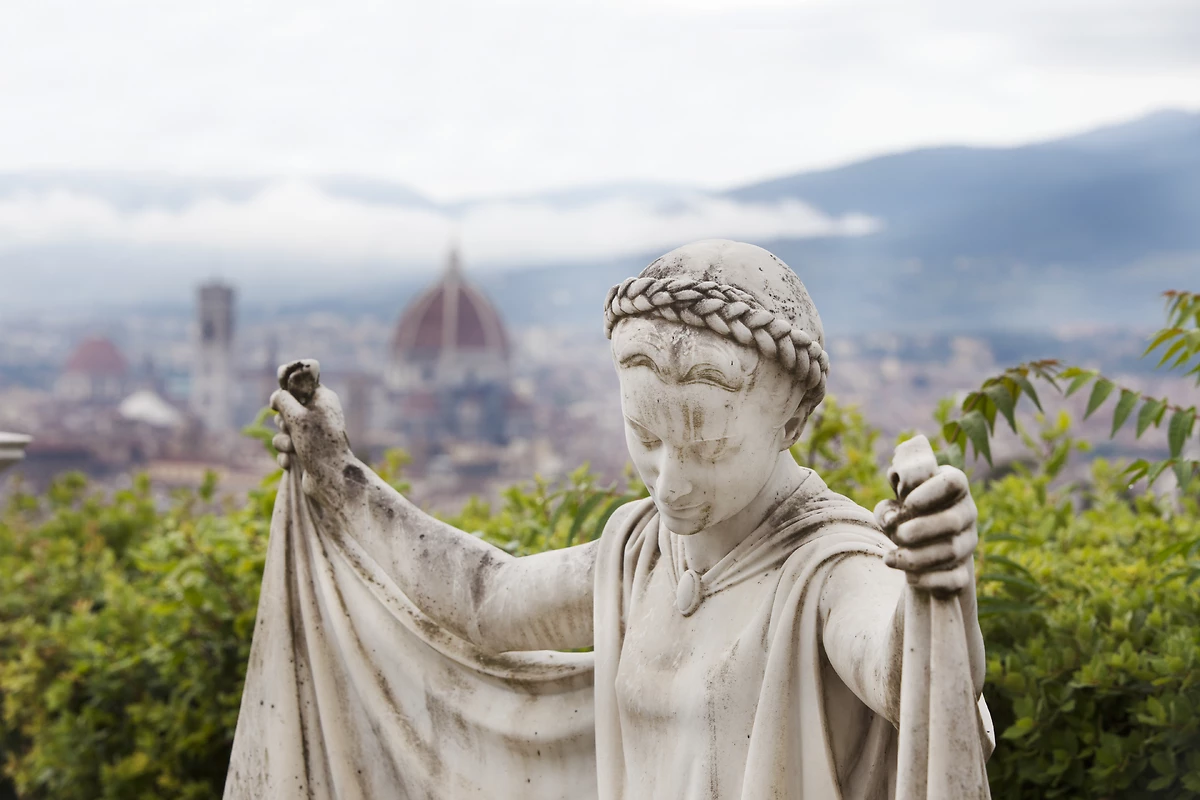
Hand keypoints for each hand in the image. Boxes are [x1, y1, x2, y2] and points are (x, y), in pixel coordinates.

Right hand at [269, 360, 352, 493]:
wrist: (332, 479)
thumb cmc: (318, 443)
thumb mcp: (297, 416)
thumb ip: (283, 400)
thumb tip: (276, 397)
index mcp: (323, 399)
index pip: (301, 383)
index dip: (287, 388)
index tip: (278, 398)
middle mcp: (319, 415)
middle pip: (287, 408)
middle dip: (282, 421)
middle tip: (290, 428)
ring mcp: (312, 434)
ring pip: (283, 430)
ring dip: (282, 441)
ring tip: (293, 449)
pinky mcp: (306, 452)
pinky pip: (285, 449)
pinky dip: (285, 455)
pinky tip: (291, 463)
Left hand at [874, 464, 977, 594]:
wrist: (918, 548)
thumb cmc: (905, 514)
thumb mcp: (894, 500)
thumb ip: (889, 502)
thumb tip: (891, 519)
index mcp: (952, 486)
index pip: (954, 481)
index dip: (929, 491)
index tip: (906, 502)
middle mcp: (966, 513)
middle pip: (953, 521)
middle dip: (919, 529)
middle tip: (895, 534)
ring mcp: (967, 543)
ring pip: (951, 551)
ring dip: (915, 556)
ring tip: (889, 559)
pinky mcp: (963, 572)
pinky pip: (954, 579)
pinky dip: (928, 579)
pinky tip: (908, 577)